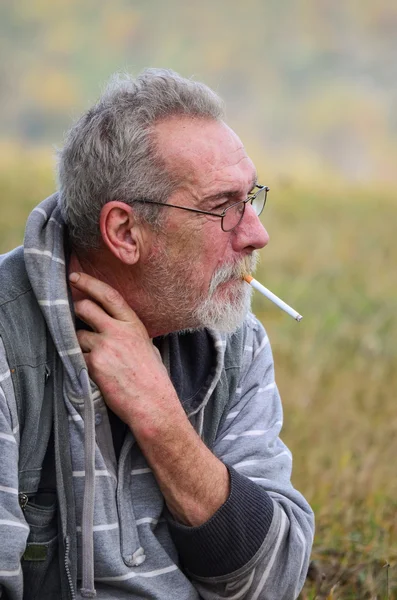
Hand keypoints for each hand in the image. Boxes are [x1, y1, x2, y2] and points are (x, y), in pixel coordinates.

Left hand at [69, 271, 228, 525]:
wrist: (153, 405)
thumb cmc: (153, 379)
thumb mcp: (146, 346)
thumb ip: (128, 332)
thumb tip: (110, 324)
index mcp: (134, 325)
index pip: (109, 295)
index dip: (89, 283)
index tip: (75, 277)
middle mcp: (119, 331)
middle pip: (85, 308)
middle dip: (76, 311)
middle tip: (73, 316)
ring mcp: (105, 347)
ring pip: (77, 335)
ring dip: (78, 344)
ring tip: (93, 357)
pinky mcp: (94, 364)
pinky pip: (76, 356)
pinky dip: (79, 362)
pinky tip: (91, 372)